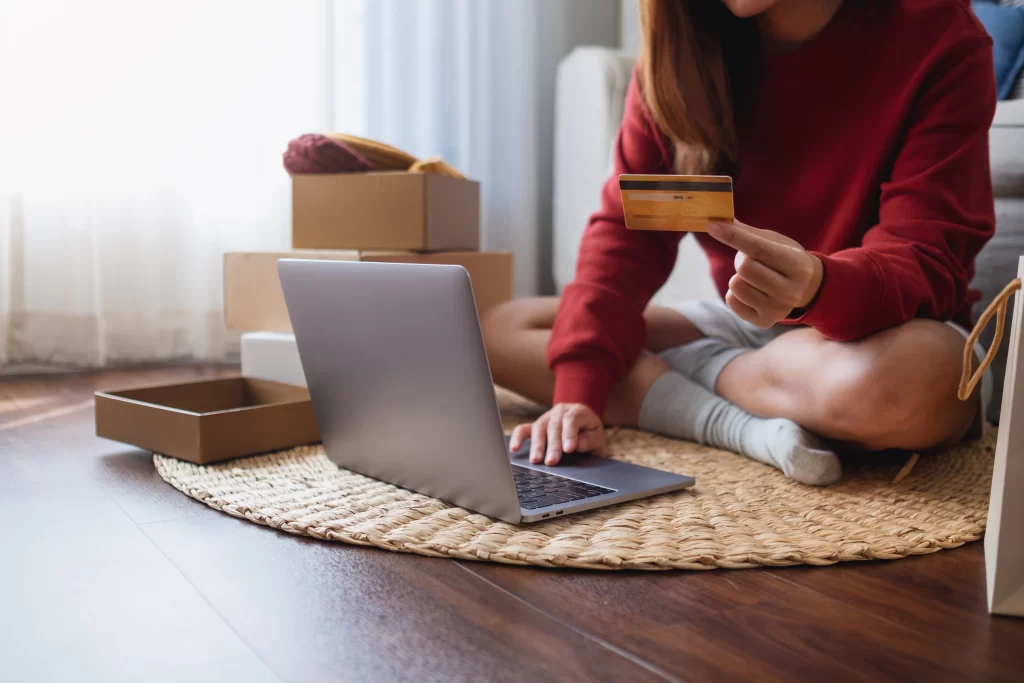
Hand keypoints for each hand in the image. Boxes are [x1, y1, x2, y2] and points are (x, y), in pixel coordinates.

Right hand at [509, 403, 605, 465]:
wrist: (584, 428)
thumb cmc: (590, 435)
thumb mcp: (598, 438)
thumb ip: (590, 440)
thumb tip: (577, 444)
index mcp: (578, 411)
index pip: (572, 420)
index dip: (569, 434)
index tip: (569, 449)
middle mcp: (560, 411)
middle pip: (554, 425)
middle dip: (552, 445)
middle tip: (552, 461)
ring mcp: (546, 417)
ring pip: (538, 427)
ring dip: (537, 445)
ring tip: (536, 460)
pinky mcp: (535, 426)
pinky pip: (523, 429)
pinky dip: (517, 438)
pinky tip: (514, 449)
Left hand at [706, 220, 822, 327]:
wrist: (806, 287)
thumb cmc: (785, 258)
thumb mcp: (775, 241)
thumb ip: (747, 232)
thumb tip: (718, 220)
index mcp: (797, 265)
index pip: (758, 249)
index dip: (733, 235)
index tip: (713, 226)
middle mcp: (791, 291)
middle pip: (744, 267)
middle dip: (742, 260)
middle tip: (755, 262)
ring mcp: (778, 310)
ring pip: (736, 285)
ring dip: (738, 278)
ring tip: (754, 278)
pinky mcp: (764, 322)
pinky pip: (731, 301)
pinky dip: (735, 294)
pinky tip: (751, 292)